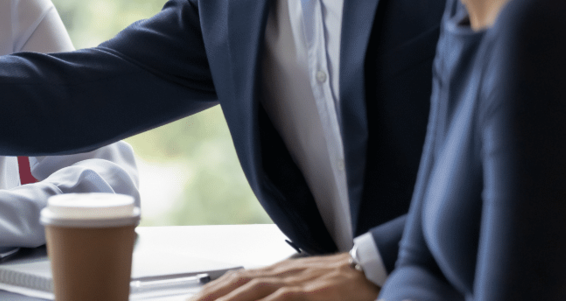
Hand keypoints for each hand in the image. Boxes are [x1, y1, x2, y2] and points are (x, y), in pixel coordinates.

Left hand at [190, 253, 377, 300]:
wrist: (372, 268)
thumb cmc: (339, 281)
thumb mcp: (303, 286)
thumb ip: (278, 293)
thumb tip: (258, 297)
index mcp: (277, 273)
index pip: (235, 279)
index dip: (210, 290)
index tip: (193, 299)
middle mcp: (280, 274)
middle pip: (236, 284)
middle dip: (208, 297)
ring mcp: (294, 282)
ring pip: (252, 290)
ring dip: (227, 300)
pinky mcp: (310, 292)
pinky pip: (281, 299)